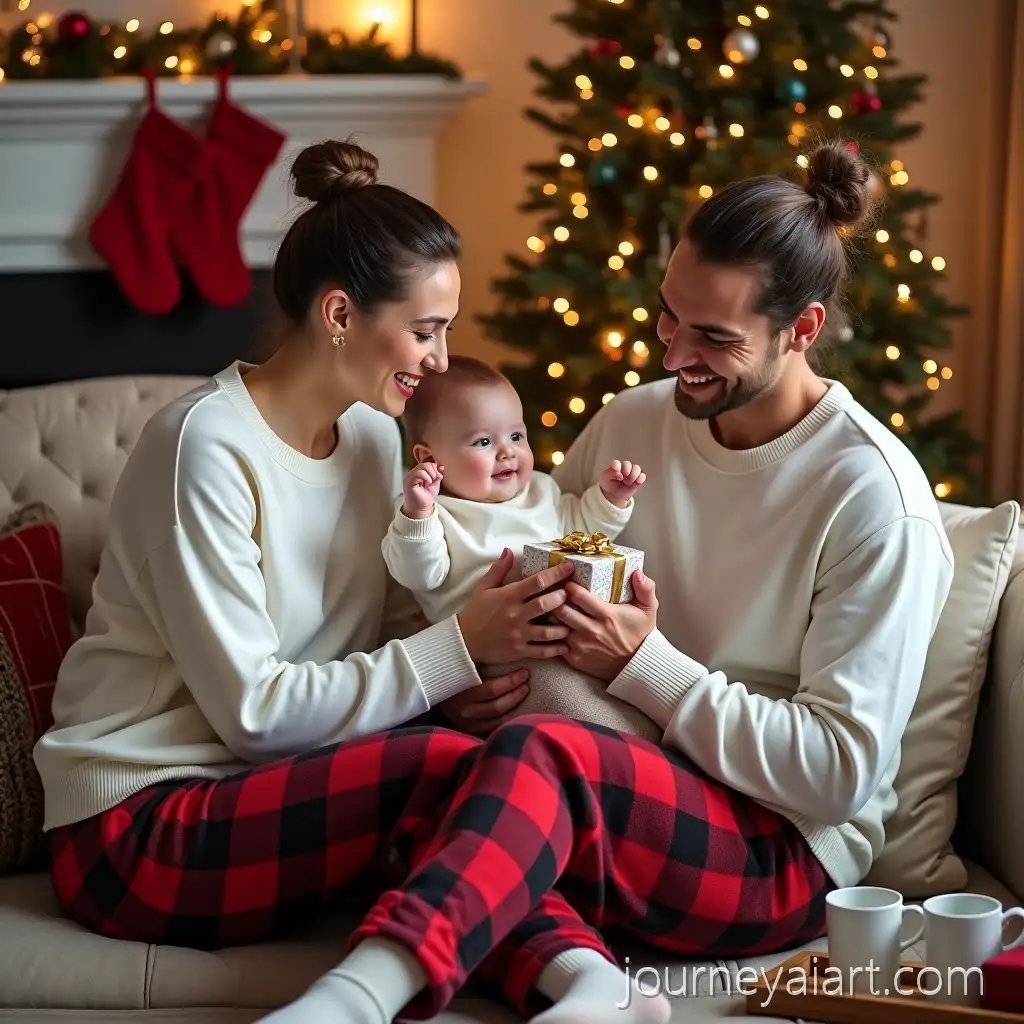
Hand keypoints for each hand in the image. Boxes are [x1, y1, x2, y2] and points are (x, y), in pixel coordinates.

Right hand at [402, 461, 442, 517]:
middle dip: (433, 470)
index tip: (439, 476)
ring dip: (430, 474)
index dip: (435, 468)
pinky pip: (418, 473)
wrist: (421, 507)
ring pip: (421, 467)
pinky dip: (426, 477)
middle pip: (424, 464)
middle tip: (436, 479)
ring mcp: (410, 477)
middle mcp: (413, 473)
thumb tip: (441, 466)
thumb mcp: (435, 483)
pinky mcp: (409, 481)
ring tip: (431, 482)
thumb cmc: (427, 496)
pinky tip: (428, 483)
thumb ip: (437, 474)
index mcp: (419, 473)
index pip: (427, 464)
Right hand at [436, 667, 530, 735]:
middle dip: (516, 693)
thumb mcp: (460, 668)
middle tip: (526, 682)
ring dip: (515, 706)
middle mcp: (464, 712)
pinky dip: (508, 720)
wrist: (427, 693)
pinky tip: (517, 710)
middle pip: (497, 705)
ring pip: (498, 719)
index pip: (492, 689)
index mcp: (460, 694)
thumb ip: (475, 664)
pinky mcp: (471, 732)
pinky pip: (494, 728)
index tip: (524, 672)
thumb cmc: (448, 675)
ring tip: (524, 692)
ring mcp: (468, 725)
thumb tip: (502, 649)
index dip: (511, 681)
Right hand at [457, 548, 575, 663]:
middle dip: (562, 598)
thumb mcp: (484, 587)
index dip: (556, 573)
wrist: (463, 641)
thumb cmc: (475, 612)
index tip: (570, 567)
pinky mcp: (518, 651)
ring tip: (571, 621)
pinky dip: (555, 649)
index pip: (537, 581)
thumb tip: (509, 550)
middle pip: (545, 604)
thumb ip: (499, 569)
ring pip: (547, 630)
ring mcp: (518, 634)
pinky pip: (541, 651)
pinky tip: (565, 646)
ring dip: (563, 626)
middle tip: (570, 595)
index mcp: (509, 596)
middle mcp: (515, 614)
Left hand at [554, 571, 657, 681]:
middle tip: (555, 594)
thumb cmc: (640, 634)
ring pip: (556, 626)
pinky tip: (555, 627)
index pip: (578, 596)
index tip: (568, 582)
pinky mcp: (575, 659)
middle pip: (562, 610)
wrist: (637, 666)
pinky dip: (554, 634)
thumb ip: (646, 588)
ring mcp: (581, 646)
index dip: (570, 586)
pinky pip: (557, 643)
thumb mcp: (648, 609)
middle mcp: (592, 631)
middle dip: (556, 600)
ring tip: (553, 609)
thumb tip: (637, 572)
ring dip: (554, 617)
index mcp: (607, 615)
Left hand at [599, 460, 645, 507]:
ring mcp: (632, 473)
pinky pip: (642, 476)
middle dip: (626, 470)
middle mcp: (624, 467)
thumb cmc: (608, 484)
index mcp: (615, 466)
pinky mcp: (638, 479)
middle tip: (623, 478)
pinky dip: (640, 478)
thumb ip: (609, 472)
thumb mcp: (604, 478)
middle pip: (627, 464)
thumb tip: (618, 471)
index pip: (617, 463)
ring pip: (637, 468)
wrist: (614, 495)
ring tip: (628, 482)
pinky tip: (636, 482)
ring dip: (633, 474)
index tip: (617, 473)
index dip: (617, 466)